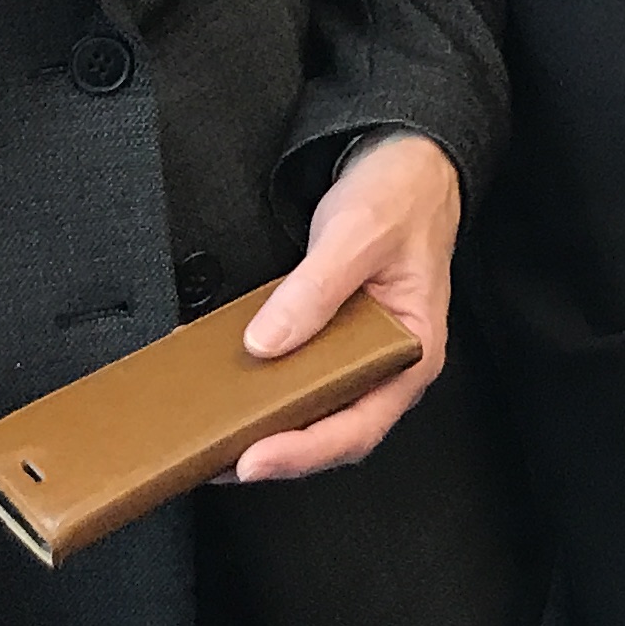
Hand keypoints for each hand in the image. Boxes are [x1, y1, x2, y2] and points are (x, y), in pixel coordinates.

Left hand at [231, 131, 460, 480]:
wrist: (406, 165)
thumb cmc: (403, 198)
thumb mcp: (358, 235)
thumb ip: (314, 290)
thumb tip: (266, 341)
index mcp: (412, 350)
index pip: (360, 425)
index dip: (305, 451)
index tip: (254, 459)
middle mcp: (386, 363)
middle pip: (330, 430)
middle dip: (274, 452)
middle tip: (217, 460)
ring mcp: (358, 353)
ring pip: (311, 409)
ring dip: (263, 428)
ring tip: (212, 437)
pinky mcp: (331, 339)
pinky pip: (296, 375)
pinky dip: (261, 389)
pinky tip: (224, 389)